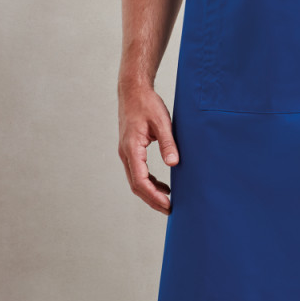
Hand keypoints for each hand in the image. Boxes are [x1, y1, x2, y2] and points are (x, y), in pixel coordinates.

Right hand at [117, 83, 178, 214]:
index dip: (153, 196)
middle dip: (152, 199)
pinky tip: (162, 185)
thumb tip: (174, 164)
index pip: (140, 181)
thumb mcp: (162, 122)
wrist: (133, 90)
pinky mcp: (131, 149)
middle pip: (136, 185)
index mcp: (132, 148)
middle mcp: (126, 153)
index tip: (168, 205)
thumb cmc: (147, 103)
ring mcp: (126, 152)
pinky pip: (138, 172)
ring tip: (168, 201)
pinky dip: (149, 182)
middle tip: (170, 210)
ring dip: (150, 192)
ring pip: (136, 180)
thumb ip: (168, 143)